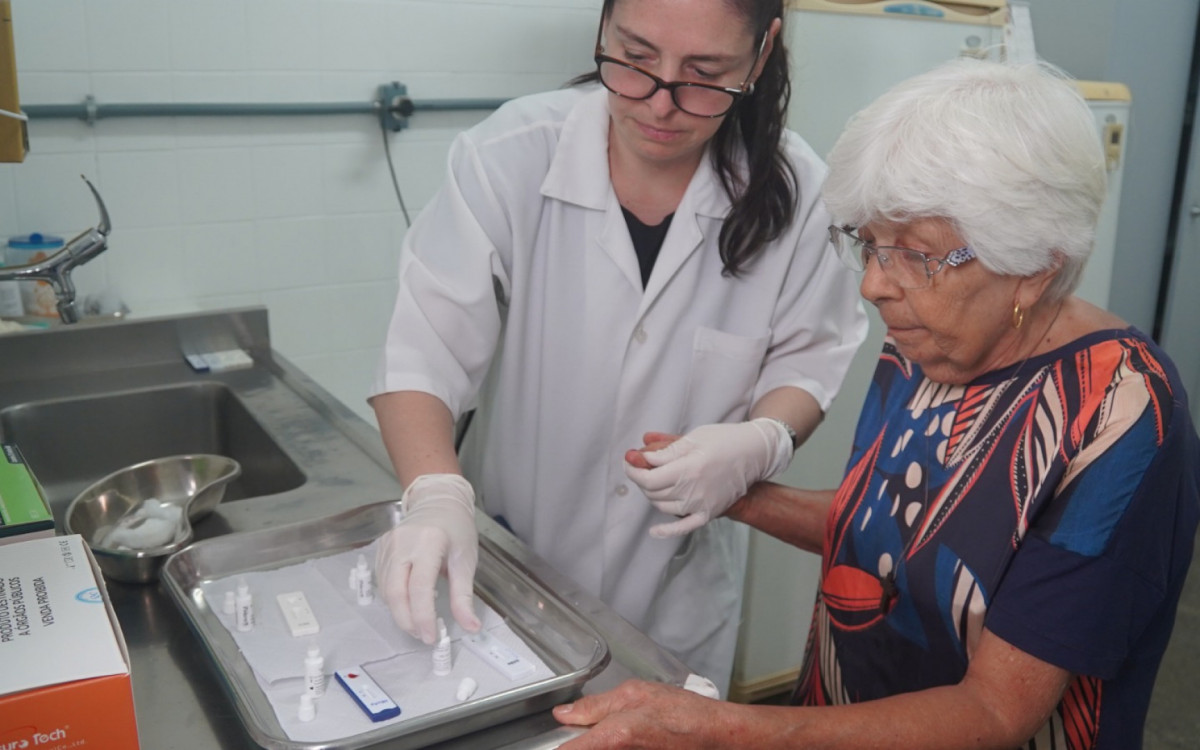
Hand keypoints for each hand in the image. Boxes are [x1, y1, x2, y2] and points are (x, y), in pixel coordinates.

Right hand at [375, 474, 481, 643]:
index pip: (419, 588)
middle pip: (396, 593)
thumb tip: (471, 627)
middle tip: (423, 635)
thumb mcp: (466, 560)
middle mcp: (403, 543)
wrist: (439, 501)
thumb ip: (464, 596)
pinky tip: (408, 605)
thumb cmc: (456, 528)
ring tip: (418, 623)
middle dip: (407, 621)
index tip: (432, 636)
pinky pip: (382, 582)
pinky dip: (394, 599)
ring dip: (400, 613)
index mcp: (429, 542)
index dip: (423, 617)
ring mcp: (388, 545)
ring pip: (386, 590)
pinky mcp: (381, 549)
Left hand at [553, 679, 723, 748]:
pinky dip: (613, 747)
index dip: (558, 745)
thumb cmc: (682, 714)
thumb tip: (565, 713)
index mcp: (611, 738)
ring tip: (620, 732)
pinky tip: (625, 739)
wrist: (714, 736)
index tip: (553, 739)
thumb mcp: (635, 694)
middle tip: (583, 732)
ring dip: (595, 743)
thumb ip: (594, 705)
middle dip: (580, 742)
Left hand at [624, 419, 792, 537]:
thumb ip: (665, 450)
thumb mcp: (693, 438)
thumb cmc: (724, 440)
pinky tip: (654, 531)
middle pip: (653, 492)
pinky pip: (684, 527)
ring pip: (663, 506)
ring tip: (656, 480)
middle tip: (644, 466)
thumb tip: (640, 456)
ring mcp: (702, 504)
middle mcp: (694, 490)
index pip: (649, 478)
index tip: (629, 461)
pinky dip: (667, 531)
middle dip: (642, 479)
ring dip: (652, 494)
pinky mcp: (709, 513)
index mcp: (689, 468)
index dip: (633, 470)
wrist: (755, 453)